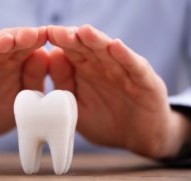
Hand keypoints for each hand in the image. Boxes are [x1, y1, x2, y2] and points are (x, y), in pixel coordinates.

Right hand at [0, 27, 47, 150]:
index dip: (36, 41)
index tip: (51, 36)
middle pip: (6, 43)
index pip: (25, 48)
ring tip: (8, 40)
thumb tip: (46, 55)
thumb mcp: (19, 102)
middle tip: (33, 34)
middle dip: (19, 37)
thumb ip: (33, 82)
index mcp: (10, 65)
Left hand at [48, 25, 186, 157]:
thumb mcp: (76, 106)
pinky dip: (126, 57)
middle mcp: (104, 67)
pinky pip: (134, 68)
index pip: (71, 52)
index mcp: (86, 70)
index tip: (45, 35)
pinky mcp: (145, 82)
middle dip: (73, 39)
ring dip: (97, 42)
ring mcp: (125, 72)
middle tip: (58, 32)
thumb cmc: (104, 120)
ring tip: (84, 32)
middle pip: (88, 48)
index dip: (59, 43)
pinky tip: (116, 47)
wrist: (136, 138)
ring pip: (110, 54)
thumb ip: (63, 83)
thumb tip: (52, 56)